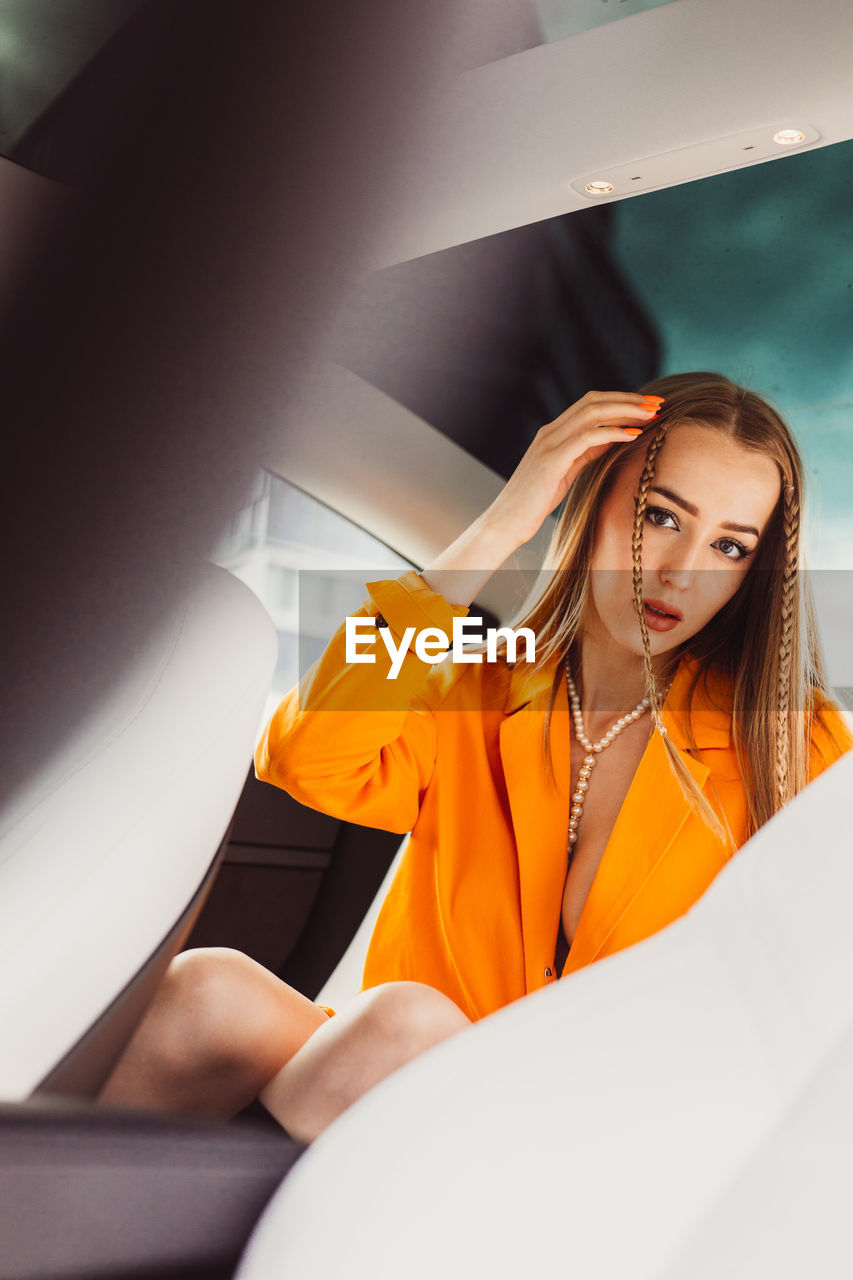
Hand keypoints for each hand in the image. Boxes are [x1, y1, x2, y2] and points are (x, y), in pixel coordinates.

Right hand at [482, 390, 662, 547]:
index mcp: (552, 434)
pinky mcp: (551, 461)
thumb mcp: (564, 473)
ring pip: (592, 414)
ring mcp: (549, 444)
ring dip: (625, 411)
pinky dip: (612, 432)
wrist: (505, 522)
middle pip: (593, 402)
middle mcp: (549, 433)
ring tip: (651, 414)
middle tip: (657, 403)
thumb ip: (584, 453)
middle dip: (628, 400)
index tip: (647, 406)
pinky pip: (587, 438)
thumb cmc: (534, 503)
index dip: (620, 400)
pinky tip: (633, 435)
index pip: (590, 404)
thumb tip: (611, 439)